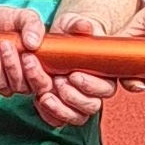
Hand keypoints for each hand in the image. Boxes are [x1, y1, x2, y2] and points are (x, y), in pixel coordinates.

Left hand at [0, 6, 50, 99]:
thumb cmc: (2, 20)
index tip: (27, 56)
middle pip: (22, 86)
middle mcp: (23, 80)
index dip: (38, 76)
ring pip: (2, 84)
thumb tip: (33, 43)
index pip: (45, 84)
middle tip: (4, 43)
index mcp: (38, 66)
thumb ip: (33, 25)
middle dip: (12, 64)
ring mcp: (3, 85)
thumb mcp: (21, 16)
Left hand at [25, 12, 118, 127]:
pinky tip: (38, 100)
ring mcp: (76, 101)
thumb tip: (85, 27)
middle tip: (58, 81)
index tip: (74, 75)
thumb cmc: (67, 34)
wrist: (52, 44)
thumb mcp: (71, 24)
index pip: (106, 88)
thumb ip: (78, 25)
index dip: (92, 86)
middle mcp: (92, 91)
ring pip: (77, 117)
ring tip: (45, 94)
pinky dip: (48, 114)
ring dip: (61, 108)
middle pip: (92, 106)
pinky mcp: (60, 107)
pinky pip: (58, 121)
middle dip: (74, 96)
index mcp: (102, 73)